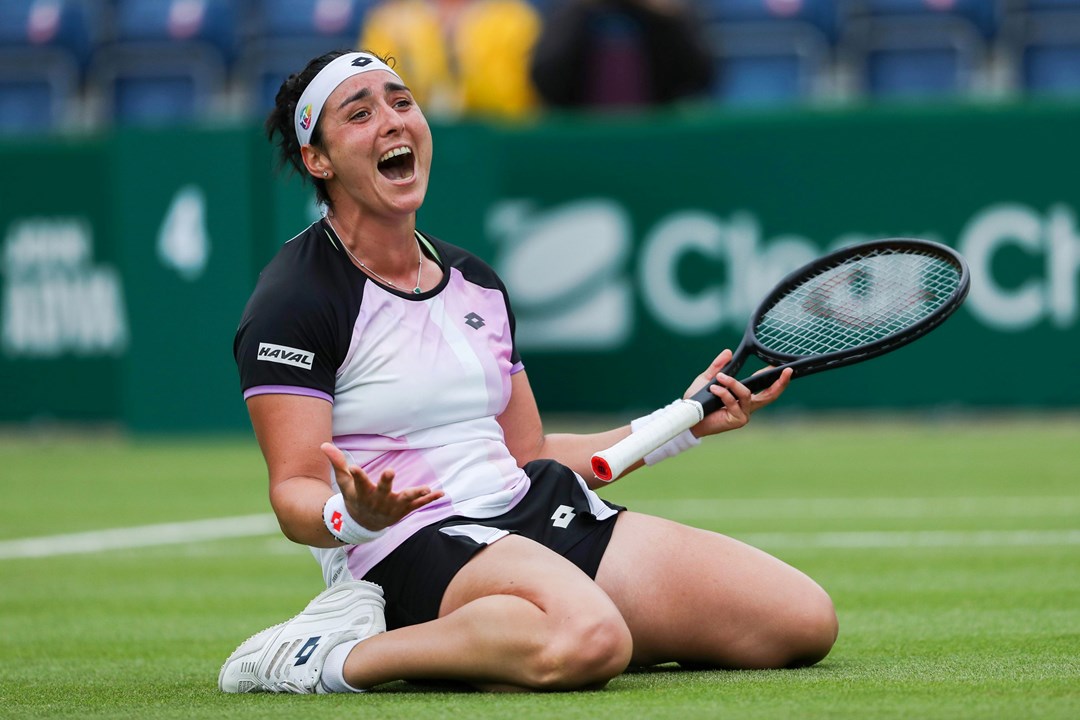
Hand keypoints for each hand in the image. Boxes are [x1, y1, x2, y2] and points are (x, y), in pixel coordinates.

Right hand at [321, 442, 443, 530]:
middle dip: (386, 482)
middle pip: (382, 491)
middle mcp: (378, 501)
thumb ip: (337, 463)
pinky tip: (441, 493)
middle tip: (389, 471)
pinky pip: (418, 505)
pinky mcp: (404, 510)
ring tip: (424, 488)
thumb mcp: (344, 483)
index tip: (353, 467)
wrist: (363, 524)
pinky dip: (429, 500)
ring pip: (404, 500)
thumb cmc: (354, 498)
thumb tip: (324, 444)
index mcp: (362, 493)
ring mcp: (392, 507)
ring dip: (414, 494)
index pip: (358, 481)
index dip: (356, 474)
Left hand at [683, 349, 791, 437]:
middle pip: (770, 395)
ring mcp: (744, 414)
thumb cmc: (699, 400)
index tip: (784, 367)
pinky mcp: (737, 420)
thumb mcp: (709, 379)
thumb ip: (719, 367)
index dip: (776, 377)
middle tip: (786, 371)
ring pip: (746, 395)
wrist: (688, 417)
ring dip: (733, 383)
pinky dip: (724, 393)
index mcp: (744, 396)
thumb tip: (729, 352)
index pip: (764, 386)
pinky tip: (715, 389)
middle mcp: (747, 406)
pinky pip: (733, 402)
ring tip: (720, 378)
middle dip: (780, 383)